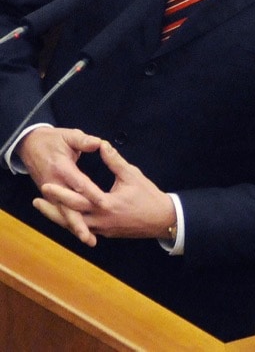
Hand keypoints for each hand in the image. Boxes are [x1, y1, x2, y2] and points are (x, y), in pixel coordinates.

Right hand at [17, 126, 107, 245]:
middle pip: (68, 206)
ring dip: (74, 227)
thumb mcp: (68, 135)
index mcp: (61, 168)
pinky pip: (60, 212)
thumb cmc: (53, 140)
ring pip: (63, 213)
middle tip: (91, 237)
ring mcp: (50, 191)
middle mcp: (54, 183)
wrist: (30, 144)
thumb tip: (99, 143)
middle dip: (79, 222)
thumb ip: (83, 140)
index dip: (91, 193)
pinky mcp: (50, 196)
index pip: (78, 183)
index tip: (105, 203)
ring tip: (89, 240)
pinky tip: (82, 233)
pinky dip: (69, 223)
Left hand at [35, 141, 174, 243]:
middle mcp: (100, 220)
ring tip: (45, 209)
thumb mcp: (132, 175)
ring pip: (74, 226)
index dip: (60, 193)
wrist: (162, 219)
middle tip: (35, 201)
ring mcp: (101, 229)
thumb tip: (102, 144)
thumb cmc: (148, 195)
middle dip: (51, 209)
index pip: (77, 199)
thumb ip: (114, 161)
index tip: (45, 185)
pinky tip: (64, 217)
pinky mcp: (105, 233)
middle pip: (69, 217)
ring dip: (58, 218)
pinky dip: (72, 223)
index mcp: (105, 204)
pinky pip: (84, 229)